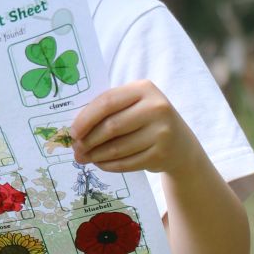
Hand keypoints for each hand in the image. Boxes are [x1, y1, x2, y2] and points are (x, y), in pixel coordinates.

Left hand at [70, 81, 197, 173]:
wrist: (181, 144)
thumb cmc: (146, 120)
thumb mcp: (133, 104)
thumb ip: (108, 109)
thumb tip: (75, 128)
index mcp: (144, 88)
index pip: (107, 101)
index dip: (86, 118)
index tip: (72, 132)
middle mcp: (156, 108)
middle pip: (111, 126)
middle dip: (88, 140)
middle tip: (75, 149)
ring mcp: (162, 132)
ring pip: (118, 148)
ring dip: (96, 155)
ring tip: (84, 158)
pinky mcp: (162, 155)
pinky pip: (127, 163)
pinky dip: (109, 165)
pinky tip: (100, 164)